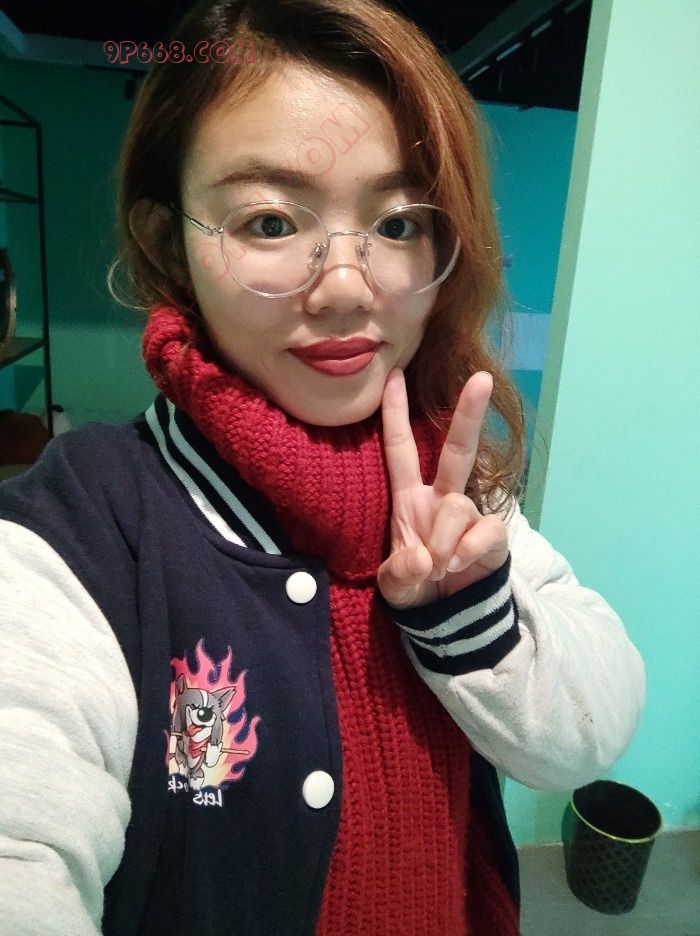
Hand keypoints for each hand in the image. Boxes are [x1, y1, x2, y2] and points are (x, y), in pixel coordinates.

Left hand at [376, 368, 508, 609]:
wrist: (445, 619)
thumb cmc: (414, 590)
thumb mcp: (394, 587)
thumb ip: (400, 574)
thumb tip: (424, 560)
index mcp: (409, 499)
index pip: (401, 449)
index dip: (395, 414)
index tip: (393, 376)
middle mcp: (441, 498)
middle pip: (456, 450)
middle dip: (468, 414)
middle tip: (481, 378)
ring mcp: (469, 515)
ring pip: (458, 507)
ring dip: (443, 540)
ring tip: (437, 568)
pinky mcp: (493, 535)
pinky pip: (485, 531)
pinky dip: (469, 550)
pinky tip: (458, 566)